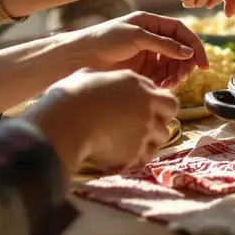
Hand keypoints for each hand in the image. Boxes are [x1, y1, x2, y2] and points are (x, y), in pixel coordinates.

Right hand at [24, 69, 179, 176]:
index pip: (166, 96)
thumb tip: (101, 81)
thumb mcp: (87, 77)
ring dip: (149, 140)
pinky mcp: (136, 153)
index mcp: (137, 85)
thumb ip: (104, 80)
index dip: (157, 104)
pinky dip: (136, 158)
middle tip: (143, 126)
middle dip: (160, 121)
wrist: (62, 125)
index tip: (144, 109)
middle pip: (171, 116)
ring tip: (130, 143)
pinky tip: (122, 157)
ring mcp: (145, 131)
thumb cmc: (69, 97)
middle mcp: (147, 106)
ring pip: (161, 138)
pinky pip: (144, 158)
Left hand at [65, 11, 208, 88]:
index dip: (194, 46)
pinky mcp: (141, 72)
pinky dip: (164, 83)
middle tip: (182, 77)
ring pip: (172, 66)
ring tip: (169, 85)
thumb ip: (163, 44)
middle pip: (180, 51)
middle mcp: (152, 39)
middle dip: (184, 64)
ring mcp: (147, 56)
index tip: (202, 63)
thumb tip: (188, 53)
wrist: (78, 58)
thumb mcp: (136, 37)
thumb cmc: (104, 40)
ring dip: (175, 76)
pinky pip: (161, 77)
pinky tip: (159, 88)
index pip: (181, 32)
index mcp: (151, 23)